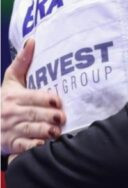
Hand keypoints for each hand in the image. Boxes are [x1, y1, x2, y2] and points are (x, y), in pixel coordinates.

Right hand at [1, 39, 64, 154]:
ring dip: (43, 132)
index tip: (58, 101)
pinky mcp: (10, 144)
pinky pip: (22, 147)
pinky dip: (32, 147)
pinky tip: (43, 146)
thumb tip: (33, 40)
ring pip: (28, 131)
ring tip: (56, 131)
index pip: (31, 97)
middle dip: (48, 116)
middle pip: (33, 114)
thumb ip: (22, 62)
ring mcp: (9, 130)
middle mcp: (10, 113)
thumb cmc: (5, 99)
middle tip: (62, 117)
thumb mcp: (11, 81)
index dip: (46, 99)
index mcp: (13, 97)